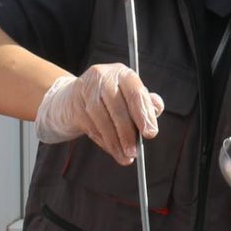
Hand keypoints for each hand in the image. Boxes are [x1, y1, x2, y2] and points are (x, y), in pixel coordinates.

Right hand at [35, 65, 165, 165]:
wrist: (73, 98)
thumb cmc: (109, 99)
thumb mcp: (129, 97)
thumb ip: (146, 102)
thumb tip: (157, 107)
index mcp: (123, 73)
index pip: (136, 93)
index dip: (144, 115)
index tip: (150, 134)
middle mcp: (104, 77)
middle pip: (118, 108)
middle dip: (128, 133)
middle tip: (135, 152)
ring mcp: (86, 89)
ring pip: (102, 119)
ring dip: (115, 142)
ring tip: (125, 157)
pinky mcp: (74, 104)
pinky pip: (91, 127)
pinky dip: (103, 141)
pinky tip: (112, 149)